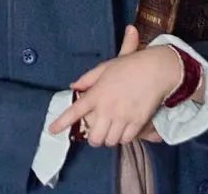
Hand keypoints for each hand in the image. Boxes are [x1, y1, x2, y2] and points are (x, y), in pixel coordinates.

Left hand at [50, 25, 179, 147]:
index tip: (52, 130)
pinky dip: (123, 138)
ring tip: (112, 128)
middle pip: (94, 137)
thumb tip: (74, 86)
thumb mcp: (105, 67)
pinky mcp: (138, 123)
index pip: (75, 111)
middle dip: (94, 137)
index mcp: (97, 94)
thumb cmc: (129, 66)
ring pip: (110, 141)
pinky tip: (124, 129)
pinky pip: (126, 140)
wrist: (155, 69)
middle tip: (97, 130)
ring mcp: (123, 117)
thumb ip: (88, 79)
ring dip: (109, 138)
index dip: (61, 122)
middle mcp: (107, 108)